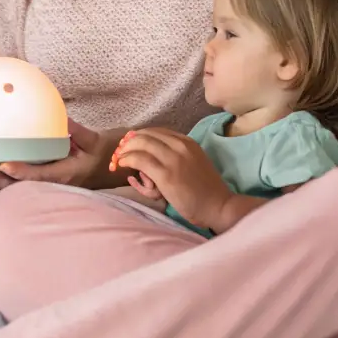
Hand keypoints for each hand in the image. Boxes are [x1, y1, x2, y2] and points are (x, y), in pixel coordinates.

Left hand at [0, 120, 122, 191]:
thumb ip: (78, 131)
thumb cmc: (102, 152)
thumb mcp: (94, 140)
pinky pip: (16, 183)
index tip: (5, 164)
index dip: (21, 171)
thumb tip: (62, 118)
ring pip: (13, 187)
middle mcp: (52, 184)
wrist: (112, 167)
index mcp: (66, 175)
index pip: (40, 176)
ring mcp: (45, 186)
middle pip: (19, 186)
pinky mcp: (40, 182)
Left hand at [113, 129, 232, 232]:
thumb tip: (153, 157)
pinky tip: (123, 165)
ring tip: (119, 160)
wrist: (219, 205)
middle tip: (120, 152)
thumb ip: (176, 156)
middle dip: (129, 142)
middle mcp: (180, 146)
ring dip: (125, 151)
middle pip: (145, 135)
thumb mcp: (193, 163)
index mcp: (187, 142)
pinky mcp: (166, 174)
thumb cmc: (206, 190)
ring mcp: (173, 159)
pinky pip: (139, 160)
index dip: (139, 137)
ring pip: (140, 144)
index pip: (156, 132)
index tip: (130, 146)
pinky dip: (127, 160)